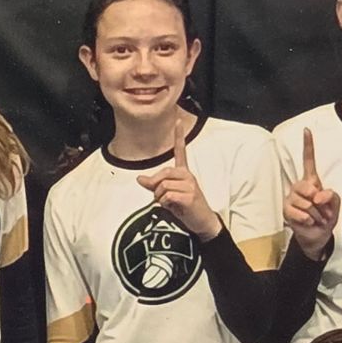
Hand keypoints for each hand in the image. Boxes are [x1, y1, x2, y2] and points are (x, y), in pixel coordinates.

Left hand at [135, 120, 220, 239]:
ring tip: (169, 204)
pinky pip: (168, 196)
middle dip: (155, 187)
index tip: (178, 120)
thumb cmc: (185, 208)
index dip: (179, 136)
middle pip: (163, 173)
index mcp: (184, 173)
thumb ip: (154, 185)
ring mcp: (190, 185)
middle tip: (160, 198)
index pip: (181, 151)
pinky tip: (174, 207)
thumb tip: (139, 178)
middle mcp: (188, 176)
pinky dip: (165, 203)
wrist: (202, 222)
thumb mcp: (167, 195)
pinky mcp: (190, 196)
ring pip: (163, 186)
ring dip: (160, 198)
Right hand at [284, 127, 340, 261]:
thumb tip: (317, 195)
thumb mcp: (336, 206)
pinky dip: (307, 220)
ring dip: (315, 214)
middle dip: (317, 200)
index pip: (308, 161)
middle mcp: (299, 187)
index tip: (307, 130)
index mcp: (312, 181)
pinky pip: (299, 212)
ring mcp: (291, 198)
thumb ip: (332, 196)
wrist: (318, 237)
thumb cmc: (326, 218)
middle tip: (321, 210)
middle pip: (305, 186)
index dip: (308, 146)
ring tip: (316, 218)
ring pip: (304, 202)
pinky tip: (308, 222)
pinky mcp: (286, 210)